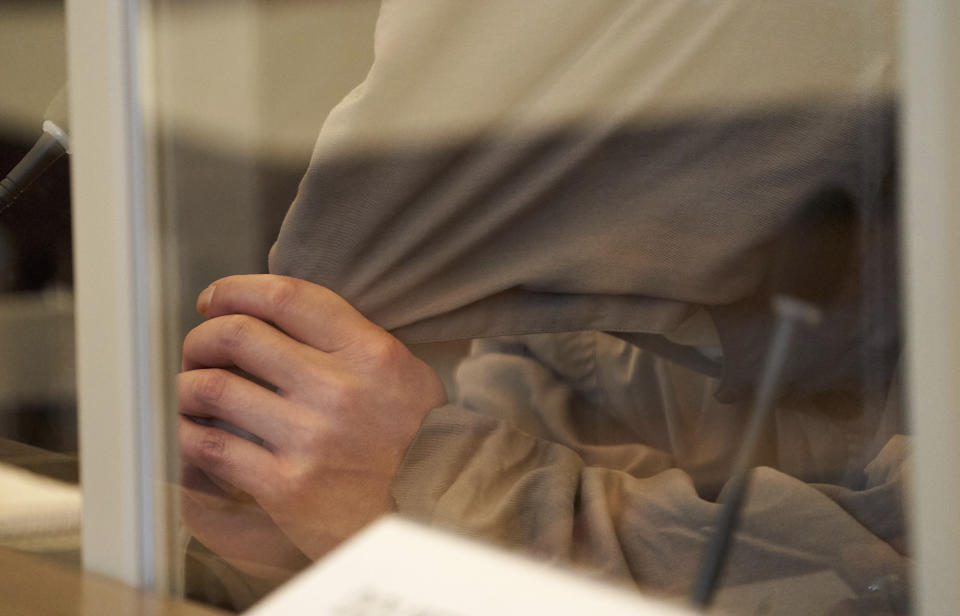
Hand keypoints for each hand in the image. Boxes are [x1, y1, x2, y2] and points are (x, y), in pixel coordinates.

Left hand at [178, 274, 446, 560]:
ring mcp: (310, 438)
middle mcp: (339, 389)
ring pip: (213, 389)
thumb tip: (275, 316)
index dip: (236, 290)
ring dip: (187, 385)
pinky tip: (193, 431)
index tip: (215, 298)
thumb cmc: (417, 440)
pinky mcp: (286, 487)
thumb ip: (349, 340)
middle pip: (237, 336)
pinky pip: (211, 447)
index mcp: (371, 353)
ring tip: (190, 390)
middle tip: (197, 348)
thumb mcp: (402, 373)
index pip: (286, 298)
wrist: (433, 512)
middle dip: (203, 337)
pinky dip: (189, 433)